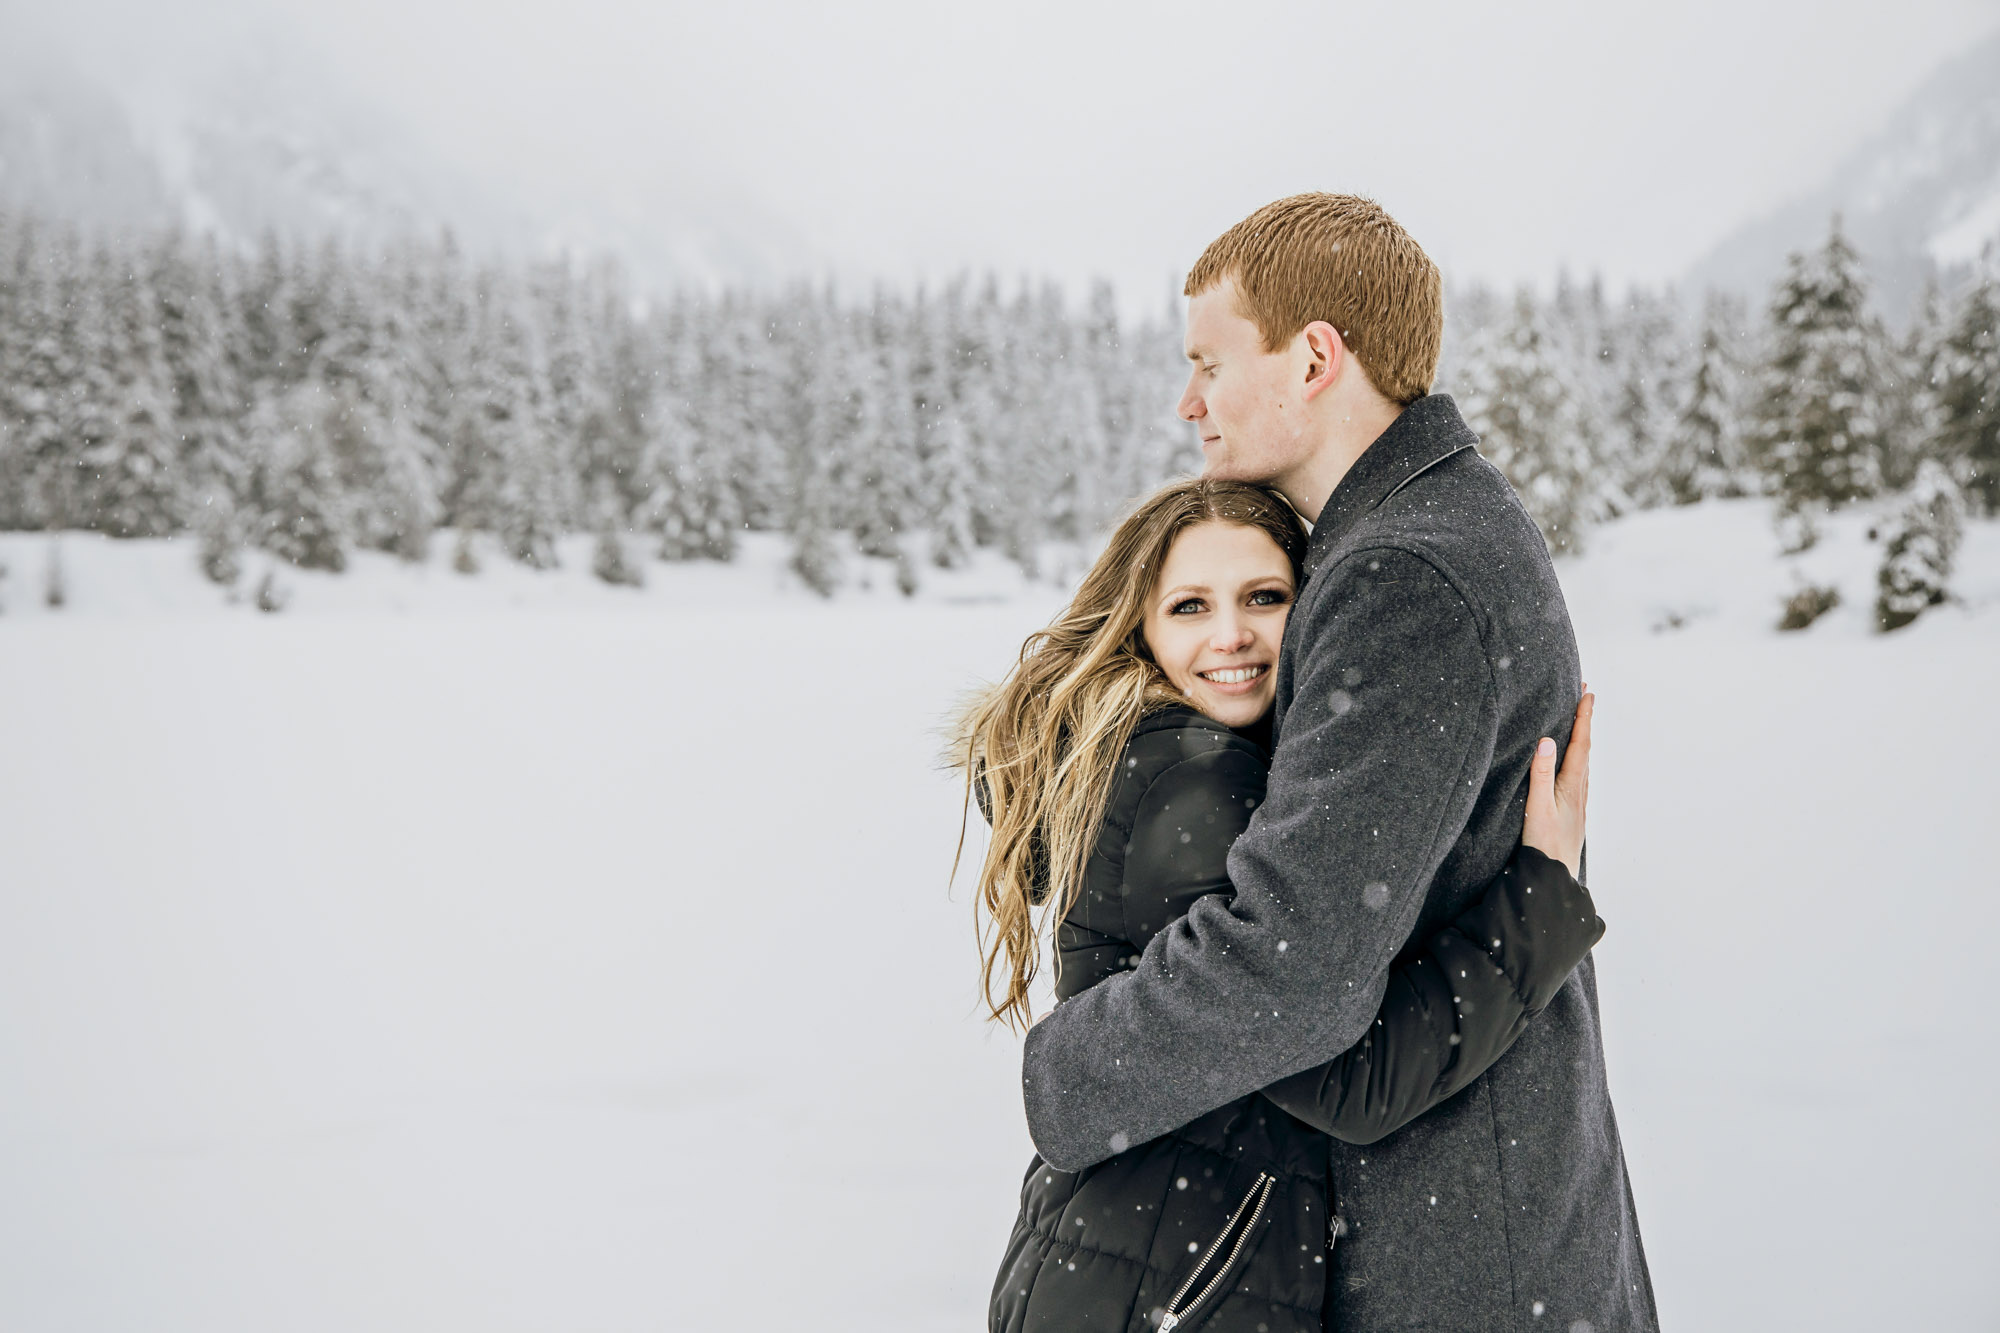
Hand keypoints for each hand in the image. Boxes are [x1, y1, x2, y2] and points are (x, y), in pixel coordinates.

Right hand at [1522, 687, 1591, 879]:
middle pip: (1585, 749)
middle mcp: (1579, 790)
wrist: (1554, 876)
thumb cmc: (1544, 844)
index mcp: (1572, 785)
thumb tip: (1546, 740)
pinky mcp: (1572, 811)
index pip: (1581, 744)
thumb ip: (1541, 774)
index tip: (1587, 693)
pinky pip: (1578, 775)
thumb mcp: (1537, 807)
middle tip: (1584, 697)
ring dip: (1581, 740)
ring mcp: (1578, 801)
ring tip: (1579, 723)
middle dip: (1584, 722)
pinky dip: (1577, 759)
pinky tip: (1572, 764)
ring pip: (1582, 762)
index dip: (1583, 717)